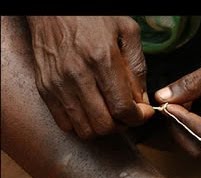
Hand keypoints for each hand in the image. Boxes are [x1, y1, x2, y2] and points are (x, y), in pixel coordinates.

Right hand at [27, 16, 153, 138]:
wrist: (51, 6)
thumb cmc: (92, 15)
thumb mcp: (127, 31)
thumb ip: (137, 67)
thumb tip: (140, 100)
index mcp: (101, 59)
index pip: (122, 108)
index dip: (138, 117)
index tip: (143, 113)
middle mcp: (77, 75)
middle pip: (104, 125)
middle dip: (122, 125)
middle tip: (128, 114)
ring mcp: (58, 84)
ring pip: (85, 129)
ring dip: (103, 128)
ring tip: (110, 114)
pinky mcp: (45, 88)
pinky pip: (64, 124)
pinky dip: (82, 125)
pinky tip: (91, 112)